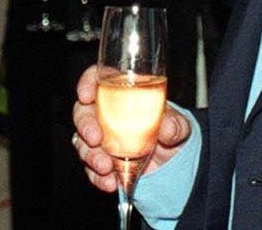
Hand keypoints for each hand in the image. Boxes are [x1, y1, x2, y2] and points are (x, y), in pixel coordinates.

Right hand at [71, 65, 191, 192]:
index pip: (97, 79)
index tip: (85, 95)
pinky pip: (90, 168)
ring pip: (82, 143)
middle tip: (95, 138)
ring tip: (105, 167)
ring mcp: (101, 139)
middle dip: (85, 126)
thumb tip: (168, 128)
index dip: (87, 83)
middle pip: (83, 112)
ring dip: (90, 155)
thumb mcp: (179, 124)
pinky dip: (97, 177)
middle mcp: (105, 114)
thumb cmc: (170, 129)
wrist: (172, 161)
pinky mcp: (101, 161)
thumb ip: (175, 124)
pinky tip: (109, 183)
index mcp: (121, 93)